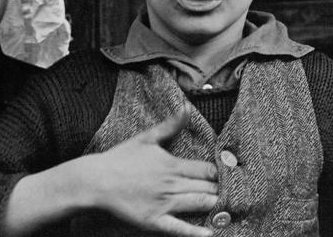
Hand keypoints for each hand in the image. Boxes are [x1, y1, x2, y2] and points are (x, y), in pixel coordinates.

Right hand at [86, 109, 219, 235]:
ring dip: (214, 204)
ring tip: (228, 207)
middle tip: (236, 192)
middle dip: (221, 189)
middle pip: (206, 187)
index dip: (221, 173)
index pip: (207, 169)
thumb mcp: (146, 138)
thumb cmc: (120, 158)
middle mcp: (171, 184)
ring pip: (197, 203)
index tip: (231, 174)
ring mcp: (163, 203)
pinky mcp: (153, 220)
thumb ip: (170, 125)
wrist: (96, 180)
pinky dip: (194, 232)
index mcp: (172, 164)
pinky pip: (177, 228)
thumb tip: (187, 107)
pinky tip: (209, 233)